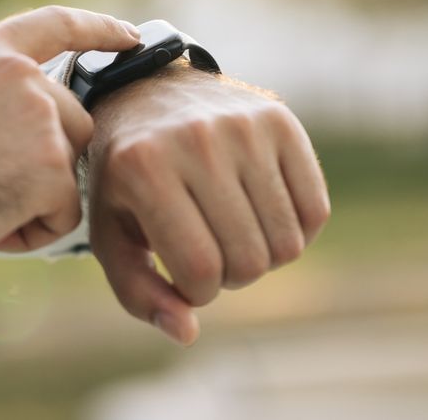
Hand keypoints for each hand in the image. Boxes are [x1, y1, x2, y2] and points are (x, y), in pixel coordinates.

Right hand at [0, 6, 139, 260]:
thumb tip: (21, 115)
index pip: (56, 26)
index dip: (99, 29)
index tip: (132, 35)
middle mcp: (18, 73)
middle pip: (72, 121)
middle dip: (47, 160)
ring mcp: (39, 116)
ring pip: (68, 167)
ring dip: (36, 196)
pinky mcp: (50, 165)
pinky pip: (63, 212)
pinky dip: (31, 230)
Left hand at [87, 63, 329, 344]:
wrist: (149, 94)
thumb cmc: (127, 177)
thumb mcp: (111, 231)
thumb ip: (138, 292)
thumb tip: (187, 332)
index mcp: (143, 169)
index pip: (201, 271)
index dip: (197, 293)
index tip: (184, 274)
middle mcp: (196, 140)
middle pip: (249, 260)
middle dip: (231, 277)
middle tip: (210, 251)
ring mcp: (243, 126)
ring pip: (288, 243)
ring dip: (263, 257)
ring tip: (232, 233)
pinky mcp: (280, 120)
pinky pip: (316, 211)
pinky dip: (296, 231)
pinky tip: (262, 215)